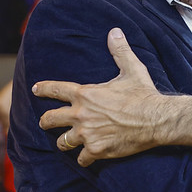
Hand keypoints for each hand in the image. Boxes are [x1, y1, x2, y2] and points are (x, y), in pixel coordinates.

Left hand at [33, 28, 191, 166]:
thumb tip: (114, 31)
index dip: (43, 89)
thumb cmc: (144, 94)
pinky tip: (87, 158)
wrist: (156, 119)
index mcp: (86, 94)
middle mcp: (81, 115)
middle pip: (50, 120)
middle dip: (45, 121)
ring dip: (64, 142)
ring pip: (63, 142)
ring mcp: (87, 134)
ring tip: (66, 143)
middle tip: (44, 123)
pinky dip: (84, 159)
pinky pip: (82, 159)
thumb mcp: (132, 69)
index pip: (56, 90)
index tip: (35, 89)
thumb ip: (120, 51)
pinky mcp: (97, 150)